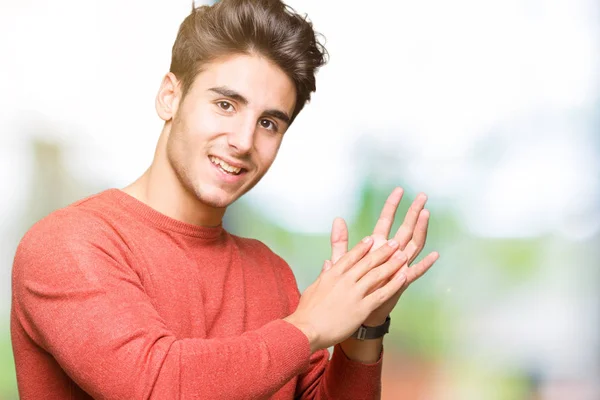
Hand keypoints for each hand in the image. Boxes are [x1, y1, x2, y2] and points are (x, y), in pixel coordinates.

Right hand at [284, 235, 407, 352]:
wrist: (307, 330)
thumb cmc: (306, 312)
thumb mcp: (313, 288)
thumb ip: (323, 274)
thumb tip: (327, 263)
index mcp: (332, 274)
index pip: (350, 256)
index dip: (362, 247)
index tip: (371, 239)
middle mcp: (345, 280)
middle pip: (367, 262)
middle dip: (382, 251)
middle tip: (394, 243)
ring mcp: (354, 293)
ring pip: (377, 274)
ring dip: (392, 264)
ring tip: (402, 255)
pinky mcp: (361, 308)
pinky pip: (382, 294)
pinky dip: (394, 284)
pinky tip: (403, 277)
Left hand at [327, 188, 438, 325]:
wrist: (353, 309)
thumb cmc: (349, 284)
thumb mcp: (343, 260)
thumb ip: (340, 241)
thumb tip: (337, 219)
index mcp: (376, 245)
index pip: (386, 221)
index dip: (392, 206)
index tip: (399, 189)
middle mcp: (390, 253)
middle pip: (405, 228)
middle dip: (413, 212)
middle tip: (422, 196)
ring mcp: (397, 266)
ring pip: (413, 244)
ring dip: (420, 230)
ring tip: (426, 214)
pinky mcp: (400, 282)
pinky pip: (415, 272)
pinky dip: (424, 264)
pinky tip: (434, 255)